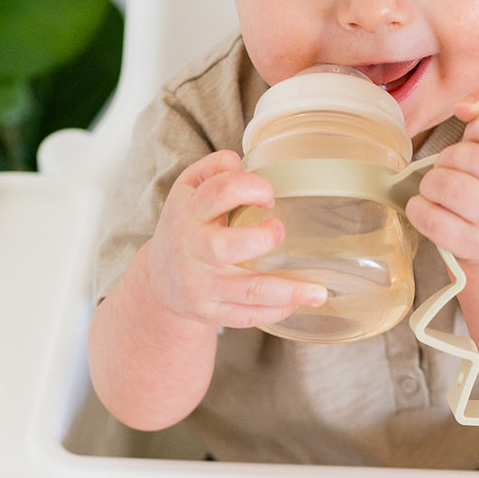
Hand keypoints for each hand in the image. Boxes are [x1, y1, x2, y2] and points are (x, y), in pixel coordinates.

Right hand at [144, 149, 325, 327]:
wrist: (159, 279)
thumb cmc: (186, 227)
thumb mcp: (188, 191)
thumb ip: (212, 170)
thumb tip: (238, 161)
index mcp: (188, 213)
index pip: (218, 193)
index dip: (251, 187)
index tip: (270, 196)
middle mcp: (192, 249)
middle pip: (226, 247)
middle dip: (262, 239)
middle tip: (281, 231)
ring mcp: (200, 284)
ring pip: (247, 290)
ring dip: (287, 291)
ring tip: (318, 293)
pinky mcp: (208, 311)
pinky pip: (246, 315)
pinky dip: (275, 311)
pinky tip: (295, 305)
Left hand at [406, 87, 478, 263]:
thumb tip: (463, 106)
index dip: (472, 130)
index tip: (474, 143)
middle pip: (463, 156)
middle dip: (445, 160)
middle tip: (448, 170)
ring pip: (446, 186)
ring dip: (430, 184)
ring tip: (435, 188)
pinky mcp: (473, 244)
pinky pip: (432, 219)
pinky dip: (418, 210)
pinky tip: (425, 207)